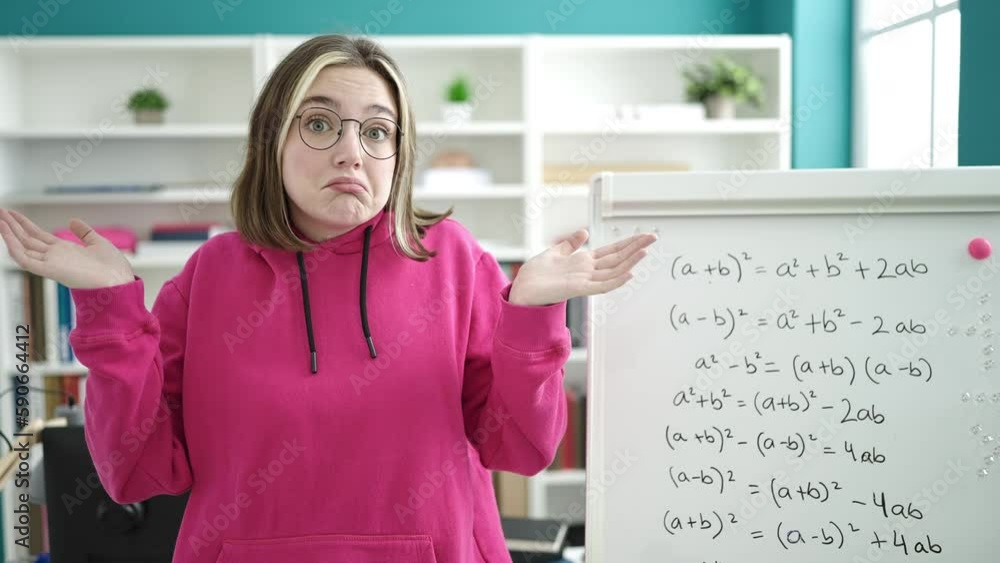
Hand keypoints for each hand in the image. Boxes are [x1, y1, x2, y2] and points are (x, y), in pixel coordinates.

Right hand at [0, 208, 134, 288]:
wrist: (118, 282)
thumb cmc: (112, 268)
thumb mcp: (98, 243)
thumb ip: (84, 232)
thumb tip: (72, 220)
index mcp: (64, 250)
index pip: (38, 235)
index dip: (24, 224)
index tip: (12, 213)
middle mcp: (54, 256)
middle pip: (27, 238)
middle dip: (12, 224)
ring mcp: (50, 262)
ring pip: (23, 246)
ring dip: (8, 232)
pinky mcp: (49, 270)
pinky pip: (25, 259)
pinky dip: (13, 246)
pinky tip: (5, 233)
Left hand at [508, 229, 656, 306]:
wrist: (523, 289)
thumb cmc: (536, 275)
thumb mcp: (555, 252)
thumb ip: (571, 243)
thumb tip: (584, 232)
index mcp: (583, 262)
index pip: (612, 251)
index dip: (628, 243)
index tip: (642, 235)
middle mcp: (588, 271)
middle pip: (618, 258)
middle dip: (636, 247)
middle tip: (653, 237)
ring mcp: (585, 280)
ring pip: (614, 270)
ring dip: (630, 261)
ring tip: (645, 251)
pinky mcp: (578, 289)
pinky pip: (601, 285)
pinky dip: (616, 280)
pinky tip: (628, 273)